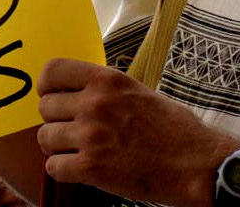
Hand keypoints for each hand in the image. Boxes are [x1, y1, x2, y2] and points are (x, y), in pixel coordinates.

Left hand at [37, 59, 237, 205]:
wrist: (194, 163)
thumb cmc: (171, 126)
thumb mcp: (135, 90)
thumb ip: (103, 88)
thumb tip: (74, 90)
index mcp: (106, 80)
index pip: (53, 71)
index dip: (46, 84)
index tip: (51, 94)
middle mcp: (95, 104)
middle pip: (45, 106)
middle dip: (54, 118)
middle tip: (69, 126)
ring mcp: (91, 136)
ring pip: (45, 137)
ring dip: (56, 145)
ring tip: (75, 148)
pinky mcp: (92, 169)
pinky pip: (53, 167)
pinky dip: (62, 169)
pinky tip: (77, 167)